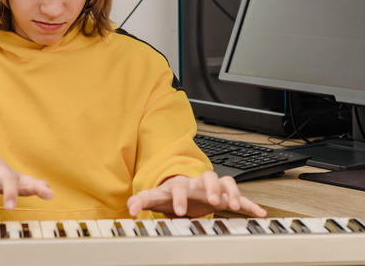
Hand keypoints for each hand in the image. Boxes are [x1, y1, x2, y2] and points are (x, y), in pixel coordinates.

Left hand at [126, 171, 266, 217]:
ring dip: (232, 192)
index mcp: (181, 183)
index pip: (180, 186)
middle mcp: (200, 182)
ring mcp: (214, 188)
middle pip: (208, 177)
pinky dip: (251, 204)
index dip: (179, 198)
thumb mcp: (155, 196)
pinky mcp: (226, 196)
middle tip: (213, 201)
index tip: (178, 211)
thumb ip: (142, 200)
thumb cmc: (171, 192)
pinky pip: (241, 197)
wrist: (184, 190)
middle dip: (211, 188)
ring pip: (227, 182)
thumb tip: (130, 208)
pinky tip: (260, 212)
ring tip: (234, 205)